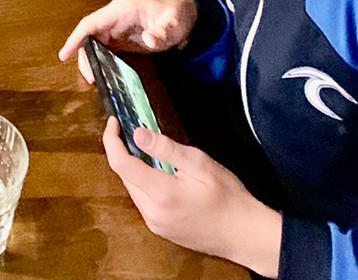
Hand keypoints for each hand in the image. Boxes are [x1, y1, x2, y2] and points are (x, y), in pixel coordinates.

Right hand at [59, 0, 198, 71]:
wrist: (185, 15)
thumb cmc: (177, 16)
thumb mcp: (173, 24)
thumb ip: (162, 32)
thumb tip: (149, 40)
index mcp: (121, 10)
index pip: (91, 23)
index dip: (76, 38)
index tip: (64, 54)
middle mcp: (114, 17)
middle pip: (89, 35)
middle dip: (83, 55)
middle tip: (89, 78)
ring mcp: (116, 27)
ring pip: (93, 42)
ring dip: (89, 58)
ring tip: (92, 78)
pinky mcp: (121, 37)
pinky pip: (103, 47)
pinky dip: (98, 59)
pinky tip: (99, 73)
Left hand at [101, 117, 282, 276]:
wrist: (245, 235)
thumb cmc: (227, 196)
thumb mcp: (199, 163)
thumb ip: (166, 148)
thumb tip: (137, 134)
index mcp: (160, 194)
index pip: (120, 164)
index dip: (112, 139)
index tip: (114, 121)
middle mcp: (152, 213)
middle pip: (125, 177)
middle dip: (124, 152)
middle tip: (132, 131)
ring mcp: (156, 225)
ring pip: (134, 190)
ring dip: (135, 169)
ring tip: (148, 151)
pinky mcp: (163, 231)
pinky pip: (144, 203)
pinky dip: (145, 185)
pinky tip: (160, 175)